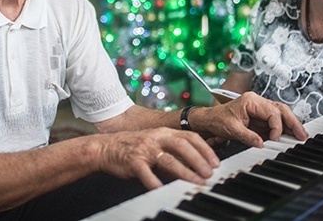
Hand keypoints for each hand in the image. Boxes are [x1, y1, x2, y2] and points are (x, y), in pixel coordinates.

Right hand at [95, 127, 219, 189]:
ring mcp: (144, 149)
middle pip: (182, 145)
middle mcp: (156, 138)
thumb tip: (197, 166)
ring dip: (185, 172)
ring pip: (168, 159)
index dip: (205, 149)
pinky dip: (154, 181)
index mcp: (164, 132)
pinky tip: (162, 190)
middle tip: (209, 173)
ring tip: (197, 182)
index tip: (216, 162)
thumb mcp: (157, 145)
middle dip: (198, 159)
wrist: (107, 147)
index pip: (190, 137)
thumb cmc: (135, 147)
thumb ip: (175, 153)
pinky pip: (145, 172)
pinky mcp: (133, 161)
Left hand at [191, 92, 308, 147]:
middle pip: (281, 109)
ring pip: (281, 114)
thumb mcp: (231, 129)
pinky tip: (289, 136)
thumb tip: (262, 144)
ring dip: (291, 125)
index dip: (277, 126)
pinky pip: (275, 121)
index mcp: (251, 101)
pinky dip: (283, 128)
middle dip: (293, 122)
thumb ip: (247, 136)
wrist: (209, 120)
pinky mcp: (260, 117)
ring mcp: (259, 108)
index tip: (275, 139)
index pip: (272, 111)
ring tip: (300, 136)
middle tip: (302, 135)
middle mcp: (257, 102)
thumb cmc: (217, 120)